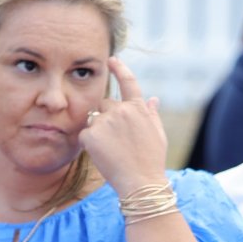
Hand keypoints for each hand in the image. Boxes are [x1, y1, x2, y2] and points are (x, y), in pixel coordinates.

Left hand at [80, 58, 168, 199]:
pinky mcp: (91, 135)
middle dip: (106, 117)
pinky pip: (84, 135)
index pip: (128, 81)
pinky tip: (101, 156)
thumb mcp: (157, 134)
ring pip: (93, 120)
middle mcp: (121, 109)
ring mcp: (105, 122)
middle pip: (105, 105)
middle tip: (115, 140)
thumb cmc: (151, 161)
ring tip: (110, 150)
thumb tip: (153, 99)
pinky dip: (89, 145)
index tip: (111, 59)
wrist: (141, 182)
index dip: (119, 68)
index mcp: (138, 107)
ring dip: (97, 131)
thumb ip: (151, 114)